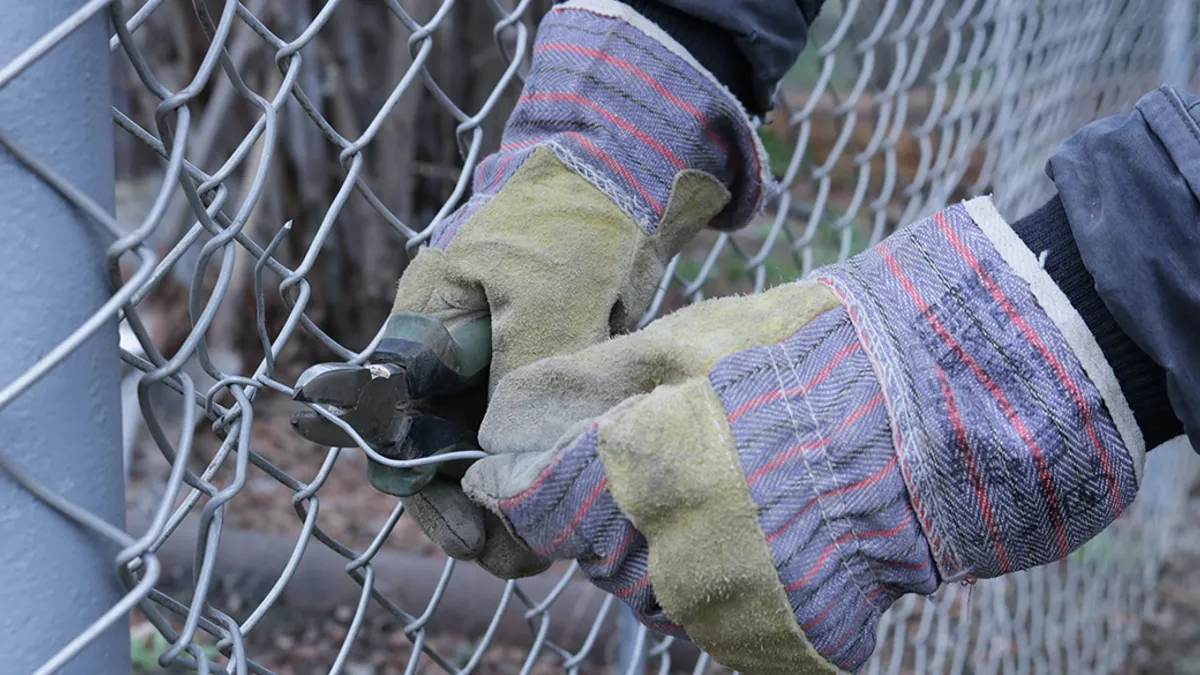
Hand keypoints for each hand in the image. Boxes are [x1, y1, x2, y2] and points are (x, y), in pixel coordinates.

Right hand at [387, 1, 768, 576]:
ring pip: (485, 453)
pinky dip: (542, 471)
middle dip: (465, 507)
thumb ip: (521, 371)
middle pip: (436, 451)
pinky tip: (566, 506)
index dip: (417, 481)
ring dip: (507, 498)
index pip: (393, 419)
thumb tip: (504, 455)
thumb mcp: (547, 290)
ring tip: (539, 549)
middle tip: (504, 553)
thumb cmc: (574, 216)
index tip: (461, 528)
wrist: (630, 174)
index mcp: (425, 324)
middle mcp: (453, 354)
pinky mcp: (543, 373)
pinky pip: (531, 435)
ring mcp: (498, 366)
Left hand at [461, 197, 1143, 672]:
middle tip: (656, 457)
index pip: (534, 499)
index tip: (503, 468)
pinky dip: (716, 581)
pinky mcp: (768, 645)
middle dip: (600, 508)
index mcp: (639, 474)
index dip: (515, 480)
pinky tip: (759, 529)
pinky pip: (708, 618)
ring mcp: (723, 612)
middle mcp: (670, 559)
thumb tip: (508, 417)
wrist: (938, 420)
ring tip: (726, 486)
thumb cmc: (814, 359)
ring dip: (660, 546)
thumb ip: (589, 384)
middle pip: (591, 548)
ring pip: (647, 588)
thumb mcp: (693, 340)